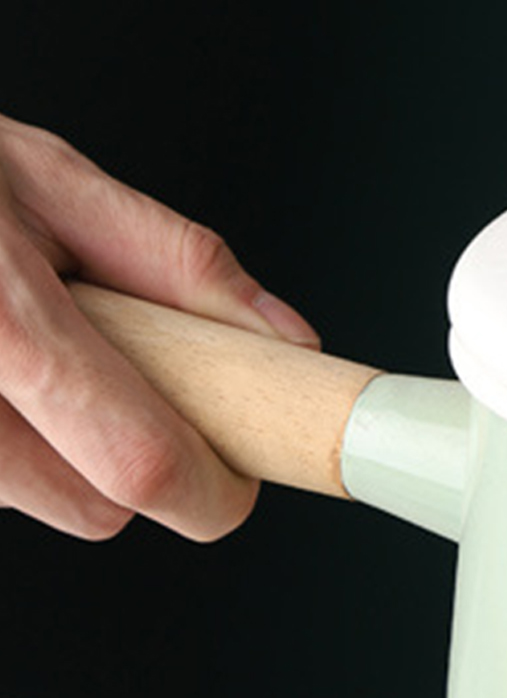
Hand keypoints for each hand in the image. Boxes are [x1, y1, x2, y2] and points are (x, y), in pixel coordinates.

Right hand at [0, 113, 318, 540]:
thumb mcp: (41, 180)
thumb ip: (173, 264)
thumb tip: (281, 340)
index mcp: (3, 325)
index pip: (144, 468)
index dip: (211, 490)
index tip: (235, 476)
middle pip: (96, 509)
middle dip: (127, 461)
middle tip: (106, 376)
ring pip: (33, 499)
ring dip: (53, 448)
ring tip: (14, 351)